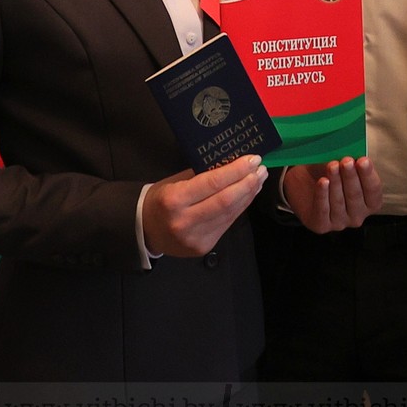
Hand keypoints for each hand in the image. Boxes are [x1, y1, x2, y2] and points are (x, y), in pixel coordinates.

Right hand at [141, 154, 266, 257]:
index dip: (236, 171)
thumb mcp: (176, 181)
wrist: (145, 230)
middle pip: (225, 201)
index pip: (212, 183)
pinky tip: (247, 195)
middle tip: (261, 169)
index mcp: (175, 199)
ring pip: (229, 214)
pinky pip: (226, 224)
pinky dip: (239, 208)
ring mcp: (195, 238)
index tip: (253, 159)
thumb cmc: (161, 199)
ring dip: (247, 195)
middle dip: (247, 184)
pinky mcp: (203, 247)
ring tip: (258, 180)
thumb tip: (232, 161)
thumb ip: (202, 174)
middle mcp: (184, 221)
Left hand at [282, 156, 383, 232]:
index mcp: (370, 202)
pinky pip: (323, 210)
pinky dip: (322, 195)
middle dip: (351, 177)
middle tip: (346, 161)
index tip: (363, 160)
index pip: (373, 191)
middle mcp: (357, 216)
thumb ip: (352, 161)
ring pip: (339, 202)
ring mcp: (340, 223)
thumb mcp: (343, 165)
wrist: (305, 184)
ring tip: (332, 165)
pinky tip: (322, 181)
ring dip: (336, 182)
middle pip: (356, 196)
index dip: (368, 175)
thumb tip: (354, 148)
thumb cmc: (330, 173)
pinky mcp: (321, 225)